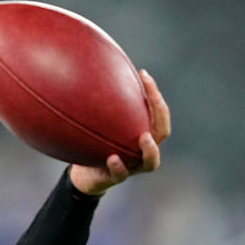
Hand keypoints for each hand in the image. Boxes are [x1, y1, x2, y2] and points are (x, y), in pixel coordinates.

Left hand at [69, 69, 170, 195]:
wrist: (83, 174)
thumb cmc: (93, 143)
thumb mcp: (97, 123)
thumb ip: (100, 104)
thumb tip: (89, 66)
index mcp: (142, 133)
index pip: (157, 112)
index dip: (154, 94)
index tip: (143, 74)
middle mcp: (142, 150)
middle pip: (162, 133)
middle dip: (160, 114)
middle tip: (154, 98)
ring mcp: (132, 166)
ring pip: (151, 162)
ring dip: (150, 150)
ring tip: (144, 137)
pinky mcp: (116, 177)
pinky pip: (121, 174)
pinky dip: (118, 166)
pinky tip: (111, 157)